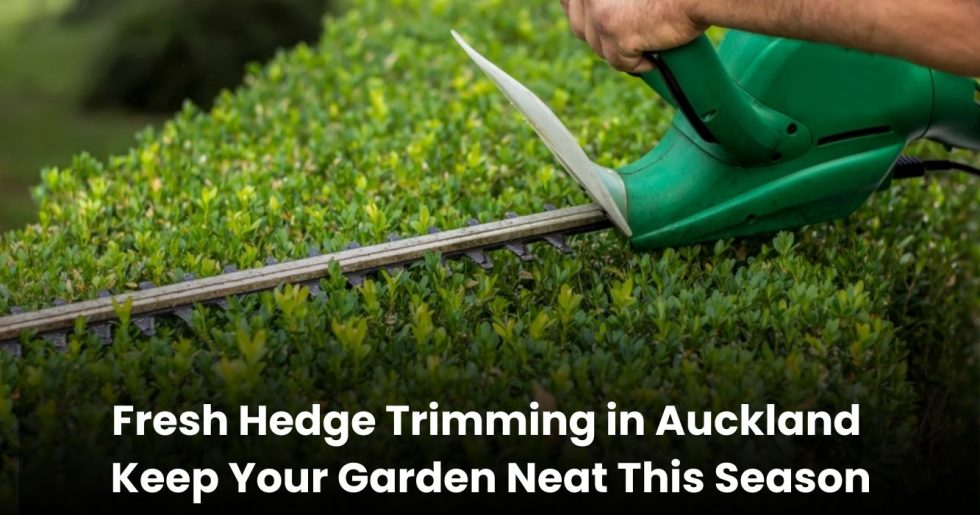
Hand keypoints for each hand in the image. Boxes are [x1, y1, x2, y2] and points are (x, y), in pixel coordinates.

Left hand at [559, 0, 707, 72]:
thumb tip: (594, 18)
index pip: (569, 2)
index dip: (579, 13)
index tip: (593, 22)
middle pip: (581, 28)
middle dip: (601, 37)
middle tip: (626, 37)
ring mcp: (601, 14)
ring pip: (599, 49)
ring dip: (620, 51)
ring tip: (645, 42)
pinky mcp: (616, 35)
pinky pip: (619, 62)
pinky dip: (636, 64)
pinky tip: (651, 56)